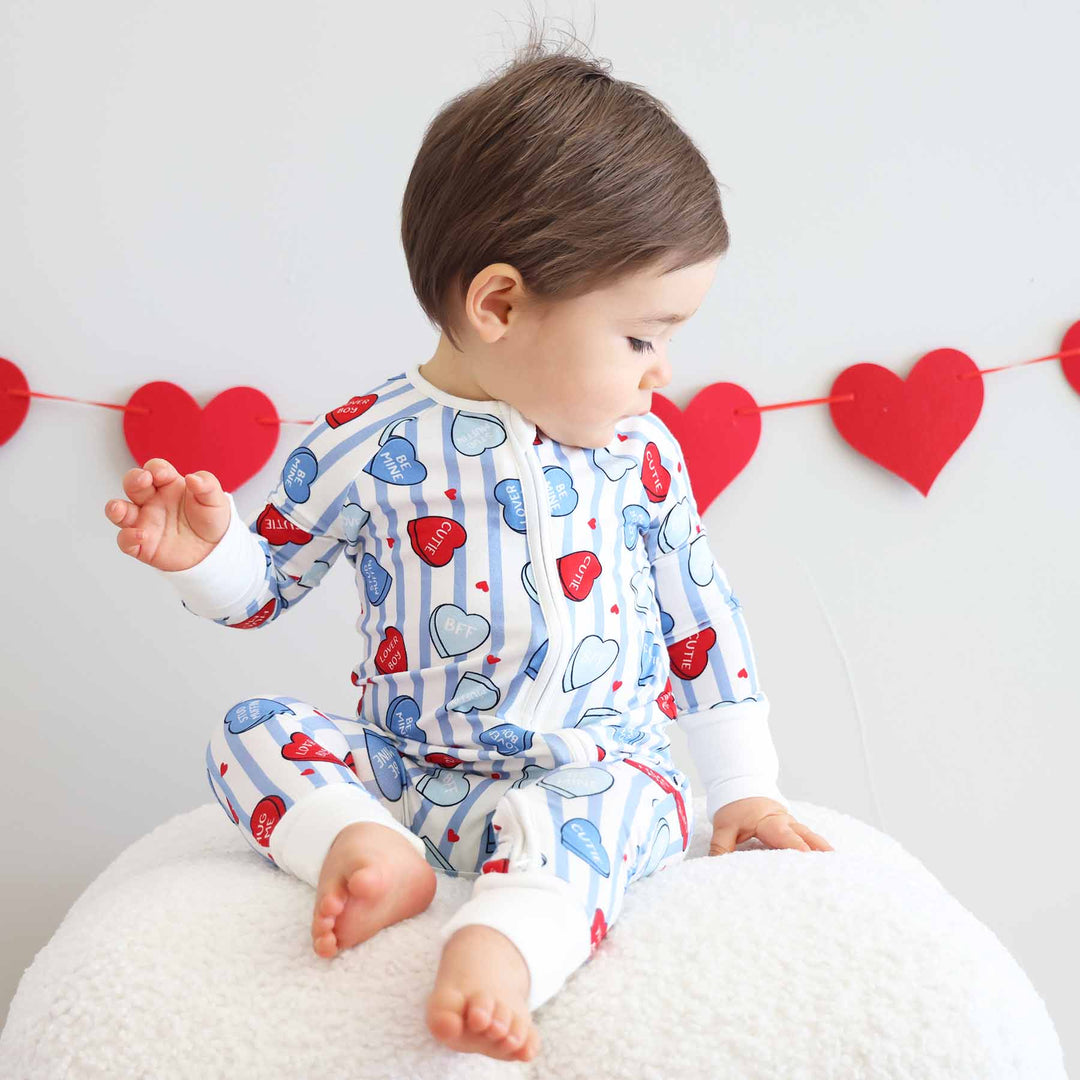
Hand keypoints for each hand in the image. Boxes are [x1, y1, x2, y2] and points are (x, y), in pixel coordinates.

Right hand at [104, 458, 230, 570]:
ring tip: (119, 509)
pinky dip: (128, 537)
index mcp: (168, 484)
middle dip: (133, 479)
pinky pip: (126, 540)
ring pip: (119, 512)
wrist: (215, 550)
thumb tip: (193, 477)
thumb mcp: (215, 500)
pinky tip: (140, 536)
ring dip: (115, 509)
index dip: (156, 469)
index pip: (154, 469)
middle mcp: (152, 500)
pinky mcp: (142, 544)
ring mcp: (144, 522)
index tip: (163, 474)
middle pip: (132, 484)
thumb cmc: (211, 519)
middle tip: (143, 480)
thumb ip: (207, 485)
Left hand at [709, 796, 833, 855]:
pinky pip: (808, 839)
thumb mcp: (724, 826)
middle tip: (834, 866)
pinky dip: (818, 849)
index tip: (808, 858)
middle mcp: (785, 823)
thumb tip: (715, 868)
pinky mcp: (793, 829)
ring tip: (839, 867)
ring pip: (811, 837)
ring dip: (823, 850)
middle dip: (819, 850)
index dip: (797, 847)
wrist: (741, 786)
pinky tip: (829, 864)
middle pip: (806, 837)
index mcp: (769, 821)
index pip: (785, 836)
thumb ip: (721, 847)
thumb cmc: (734, 808)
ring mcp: (792, 825)